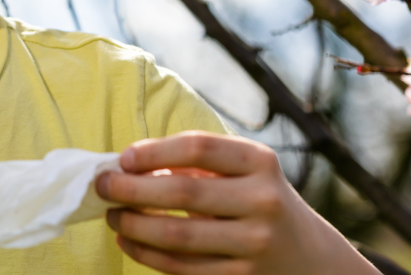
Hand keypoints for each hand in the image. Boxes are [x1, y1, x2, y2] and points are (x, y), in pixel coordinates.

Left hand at [94, 131, 379, 274]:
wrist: (309, 256)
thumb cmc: (258, 198)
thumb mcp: (243, 170)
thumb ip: (197, 163)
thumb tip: (129, 165)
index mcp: (259, 162)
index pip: (198, 147)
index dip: (154, 151)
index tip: (123, 158)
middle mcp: (262, 200)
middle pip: (183, 193)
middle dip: (132, 189)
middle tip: (102, 185)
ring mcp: (254, 243)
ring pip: (179, 236)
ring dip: (134, 225)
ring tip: (112, 214)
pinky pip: (184, 267)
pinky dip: (148, 255)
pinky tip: (128, 241)